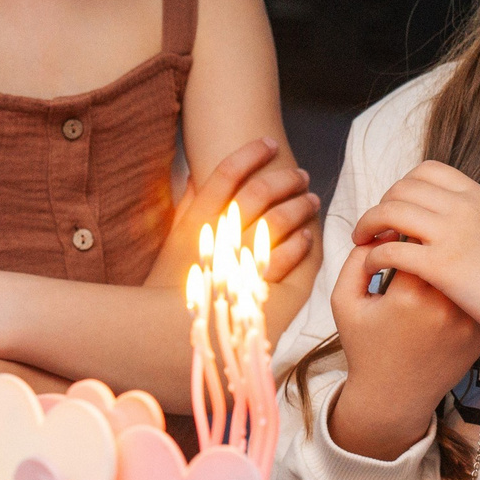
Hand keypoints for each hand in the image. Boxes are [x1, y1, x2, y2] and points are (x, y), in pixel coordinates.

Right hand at [149, 138, 319, 289]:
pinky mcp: (255, 286)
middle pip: (259, 193)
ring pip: (278, 221)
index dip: (251, 153)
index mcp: (195, 222)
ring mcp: (238, 261)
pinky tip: (307, 236)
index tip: (270, 143)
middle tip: (301, 175)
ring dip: (300, 206)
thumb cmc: (169, 287)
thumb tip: (196, 174)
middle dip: (285, 178)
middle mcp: (217, 237)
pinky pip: (285, 258)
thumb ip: (186, 208)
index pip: (225, 174)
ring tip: (311, 201)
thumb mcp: (171, 242)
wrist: (168, 335)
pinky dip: (299, 244)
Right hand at [327, 242, 479, 461]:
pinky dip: (459, 286)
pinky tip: (442, 294)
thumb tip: (380, 230)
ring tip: (429, 270)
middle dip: (428, 244)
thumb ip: (356, 259)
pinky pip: (472, 292)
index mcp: (410, 295)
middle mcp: (445, 306)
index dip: (402, 233)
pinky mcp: (479, 332)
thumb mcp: (344, 303)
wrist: (394, 398)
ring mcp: (467, 321)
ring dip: (447, 262)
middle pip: (444, 249)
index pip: (415, 238)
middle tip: (413, 250)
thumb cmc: (366, 348)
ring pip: (462, 269)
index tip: (393, 241)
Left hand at [351, 163, 479, 373]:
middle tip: (373, 228)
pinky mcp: (442, 266)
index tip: (396, 208)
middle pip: (402, 189)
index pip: (428, 171)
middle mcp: (464, 208)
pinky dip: (373, 256)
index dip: (403, 186)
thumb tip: (457, 217)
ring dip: (368, 225)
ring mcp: (452, 234)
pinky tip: (372, 268)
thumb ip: (479, 219)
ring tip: (363, 243)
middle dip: (381, 205)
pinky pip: (391, 249)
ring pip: (389, 212)